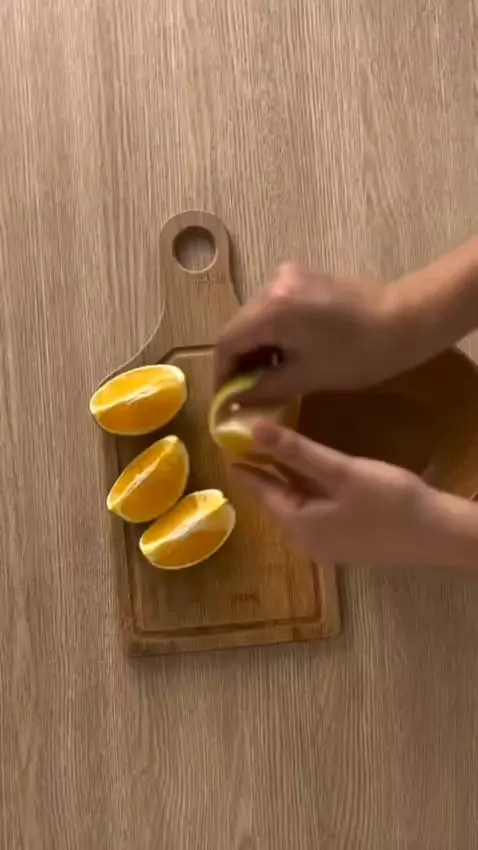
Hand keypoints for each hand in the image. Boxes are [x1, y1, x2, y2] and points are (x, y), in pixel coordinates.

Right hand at [215, 263, 399, 400]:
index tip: (225, 401)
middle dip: (238, 362)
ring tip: (264, 379)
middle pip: (239, 327)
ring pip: (256, 318)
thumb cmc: (359, 354)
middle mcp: (271, 285)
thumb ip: (264, 388)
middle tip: (243, 395)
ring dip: (256, 347)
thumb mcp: (306, 377)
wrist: (406, 319)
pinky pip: (274, 308)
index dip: (222, 374)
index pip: (227, 343)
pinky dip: (272, 333)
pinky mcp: (302, 277)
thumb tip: (236, 402)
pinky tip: (284, 356)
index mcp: (271, 310)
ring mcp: (287, 277)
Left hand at [234, 420, 477, 567]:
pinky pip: (319, 513)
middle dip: (268, 474)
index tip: (231, 450)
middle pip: (280, 503)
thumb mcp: (340, 471)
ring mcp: (331, 545)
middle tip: (252, 444)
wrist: (439, 534)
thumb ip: (296, 451)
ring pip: (300, 507)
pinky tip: (315, 475)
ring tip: (278, 453)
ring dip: (290, 482)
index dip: (249, 469)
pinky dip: (311, 491)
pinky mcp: (350, 542)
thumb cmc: (389, 501)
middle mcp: (309, 542)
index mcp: (301, 527)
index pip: (264, 494)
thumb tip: (254, 430)